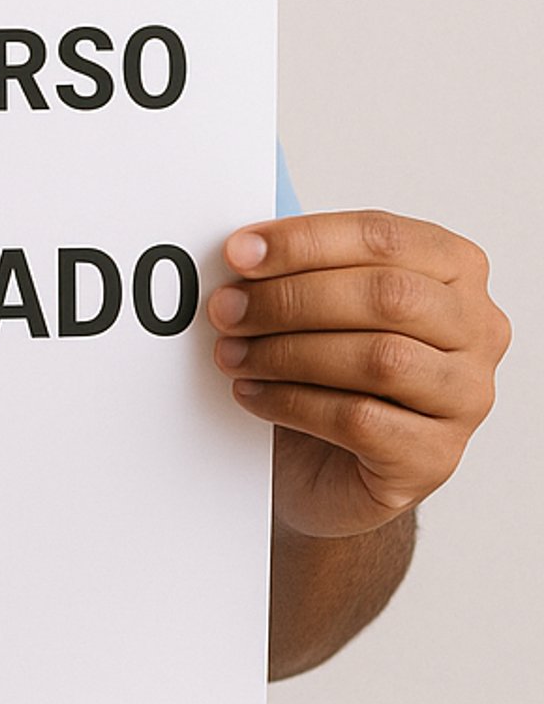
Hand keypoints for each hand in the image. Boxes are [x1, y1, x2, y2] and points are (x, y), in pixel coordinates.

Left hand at [209, 210, 509, 538]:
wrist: (327, 465)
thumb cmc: (326, 369)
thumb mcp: (317, 302)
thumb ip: (298, 267)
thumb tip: (245, 249)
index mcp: (453, 268)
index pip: (384, 237)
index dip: (305, 241)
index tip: (238, 253)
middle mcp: (476, 330)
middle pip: (388, 296)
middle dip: (291, 299)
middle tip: (227, 309)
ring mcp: (465, 397)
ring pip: (380, 359)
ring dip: (288, 352)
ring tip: (234, 354)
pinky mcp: (436, 457)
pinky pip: (361, 420)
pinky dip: (292, 402)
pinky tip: (252, 394)